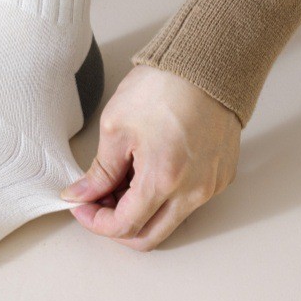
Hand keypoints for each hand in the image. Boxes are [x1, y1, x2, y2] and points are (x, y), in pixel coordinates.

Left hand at [61, 64, 240, 250]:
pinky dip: (161, 196)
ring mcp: (211, 186)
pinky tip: (143, 170)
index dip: (95, 221)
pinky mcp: (220, 176)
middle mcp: (193, 192)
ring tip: (117, 179)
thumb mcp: (115, 127)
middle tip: (95, 200)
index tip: (80, 205)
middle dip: (116, 224)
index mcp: (163, 181)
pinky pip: (188, 202)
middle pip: (149, 236)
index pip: (125, 226)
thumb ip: (99, 170)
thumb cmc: (160, 88)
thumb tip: (81, 194)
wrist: (203, 64)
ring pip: (169, 220)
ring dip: (139, 210)